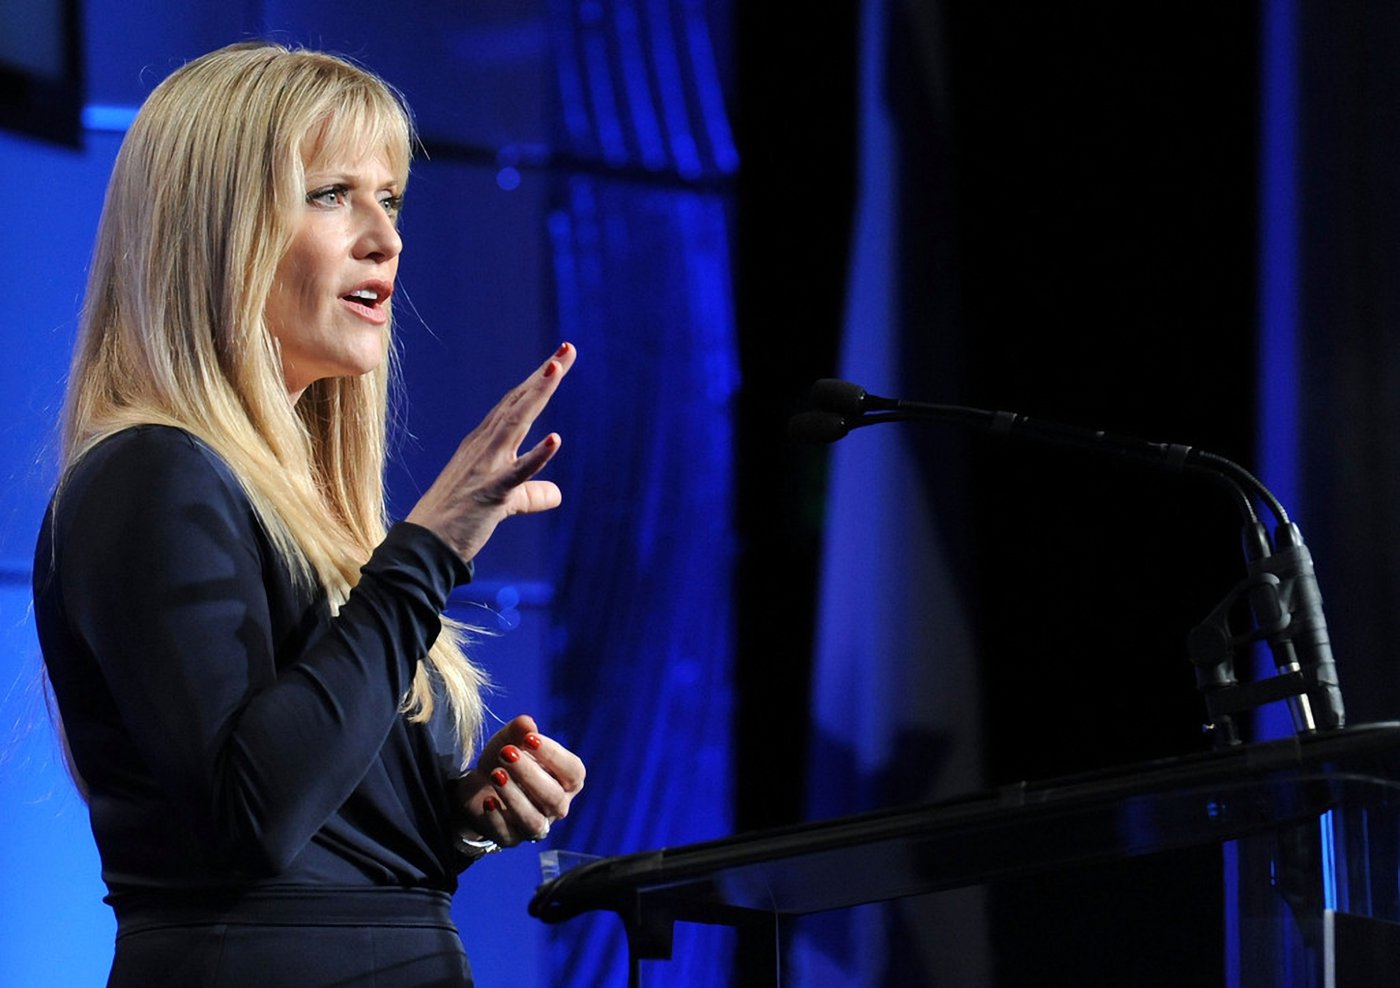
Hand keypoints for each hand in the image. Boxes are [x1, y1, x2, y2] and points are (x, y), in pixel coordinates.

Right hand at [407, 343, 575, 562]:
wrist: (424, 546)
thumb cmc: (460, 521)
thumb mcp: (504, 502)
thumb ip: (531, 494)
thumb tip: (557, 494)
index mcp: (485, 443)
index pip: (517, 404)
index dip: (539, 381)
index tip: (560, 358)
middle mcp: (484, 446)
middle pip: (519, 403)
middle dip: (544, 375)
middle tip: (567, 348)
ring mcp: (486, 466)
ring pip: (516, 423)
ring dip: (537, 395)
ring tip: (557, 368)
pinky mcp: (491, 493)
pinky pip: (518, 473)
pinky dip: (537, 455)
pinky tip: (556, 438)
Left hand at [456, 715, 585, 846]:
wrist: (477, 785)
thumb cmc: (504, 760)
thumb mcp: (509, 740)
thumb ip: (519, 731)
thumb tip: (527, 723)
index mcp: (566, 781)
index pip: (573, 772)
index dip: (555, 755)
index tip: (530, 738)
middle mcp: (556, 807)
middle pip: (553, 798)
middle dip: (530, 774)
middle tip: (506, 753)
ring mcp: (535, 826)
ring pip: (534, 821)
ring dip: (515, 797)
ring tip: (496, 774)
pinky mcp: (511, 839)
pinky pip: (508, 835)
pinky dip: (497, 818)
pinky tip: (488, 801)